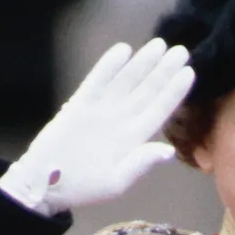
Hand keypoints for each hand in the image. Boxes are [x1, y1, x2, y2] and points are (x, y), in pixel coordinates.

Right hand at [0, 40, 195, 216]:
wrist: (45, 185)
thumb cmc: (82, 189)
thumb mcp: (115, 182)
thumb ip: (140, 164)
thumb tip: (167, 151)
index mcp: (132, 140)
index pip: (158, 111)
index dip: (173, 92)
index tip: (189, 73)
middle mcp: (120, 122)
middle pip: (146, 91)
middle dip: (163, 71)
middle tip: (182, 50)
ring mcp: (100, 111)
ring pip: (126, 81)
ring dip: (142, 63)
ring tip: (159, 45)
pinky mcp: (79, 105)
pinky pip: (97, 80)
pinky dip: (109, 66)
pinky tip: (123, 50)